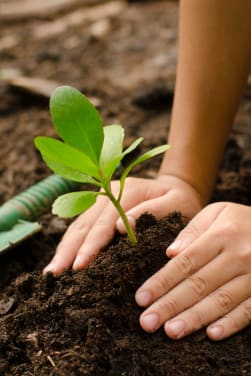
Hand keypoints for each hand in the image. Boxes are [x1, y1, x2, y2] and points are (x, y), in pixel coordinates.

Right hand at [43, 174, 201, 274]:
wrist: (176, 188)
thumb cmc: (181, 201)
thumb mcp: (177, 203)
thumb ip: (153, 211)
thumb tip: (121, 228)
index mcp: (127, 191)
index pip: (104, 222)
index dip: (91, 245)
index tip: (80, 265)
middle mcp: (108, 193)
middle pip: (84, 224)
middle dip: (69, 250)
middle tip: (55, 275)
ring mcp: (101, 200)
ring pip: (77, 225)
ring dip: (65, 248)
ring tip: (52, 272)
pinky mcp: (99, 209)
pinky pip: (81, 227)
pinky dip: (70, 244)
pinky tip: (62, 259)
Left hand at [135, 202, 250, 340]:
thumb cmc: (241, 220)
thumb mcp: (217, 213)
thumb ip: (193, 231)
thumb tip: (170, 254)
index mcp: (221, 235)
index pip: (186, 263)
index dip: (162, 282)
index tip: (141, 298)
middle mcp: (238, 256)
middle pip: (199, 284)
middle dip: (170, 304)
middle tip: (147, 322)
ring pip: (221, 300)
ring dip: (195, 318)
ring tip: (171, 331)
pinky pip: (249, 310)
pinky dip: (231, 323)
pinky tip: (211, 334)